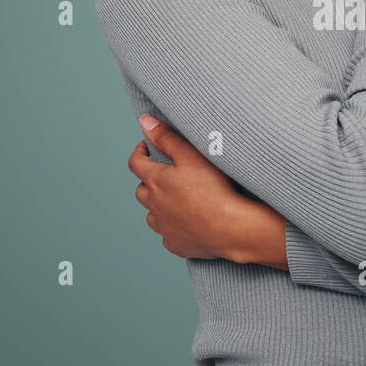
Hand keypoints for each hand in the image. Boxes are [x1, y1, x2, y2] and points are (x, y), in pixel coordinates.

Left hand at [128, 114, 244, 260]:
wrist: (229, 228)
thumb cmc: (213, 189)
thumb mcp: (190, 155)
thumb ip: (167, 137)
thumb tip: (145, 122)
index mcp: (155, 181)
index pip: (135, 163)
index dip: (139, 152)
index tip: (147, 147)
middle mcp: (154, 205)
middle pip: (141, 191)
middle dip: (148, 180)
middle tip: (163, 174)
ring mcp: (165, 227)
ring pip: (152, 214)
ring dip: (157, 206)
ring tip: (172, 199)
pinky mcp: (177, 244)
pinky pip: (167, 235)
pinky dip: (171, 227)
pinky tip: (184, 223)